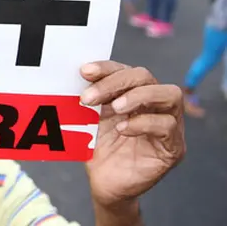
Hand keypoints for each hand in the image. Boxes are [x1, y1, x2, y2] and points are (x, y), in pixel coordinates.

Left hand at [81, 61, 184, 207]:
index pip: (125, 71)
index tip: (85, 71)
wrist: (104, 184)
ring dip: (138, 97)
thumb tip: (78, 77)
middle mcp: (154, 105)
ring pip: (170, 95)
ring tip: (115, 108)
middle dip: (116, 82)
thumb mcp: (90, 119)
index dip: (106, 68)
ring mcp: (168, 126)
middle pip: (146, 77)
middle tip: (90, 97)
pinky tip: (123, 130)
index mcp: (132, 94)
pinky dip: (144, 123)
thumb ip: (90, 99)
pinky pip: (168, 126)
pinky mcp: (173, 148)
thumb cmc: (99, 150)